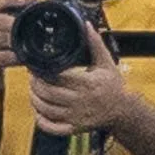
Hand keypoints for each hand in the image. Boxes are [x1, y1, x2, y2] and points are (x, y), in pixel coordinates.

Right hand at [0, 0, 35, 96]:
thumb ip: (12, 15)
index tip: (30, 0)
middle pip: (0, 20)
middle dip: (19, 23)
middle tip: (35, 27)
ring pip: (3, 38)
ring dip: (20, 41)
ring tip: (32, 43)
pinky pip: (4, 56)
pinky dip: (18, 57)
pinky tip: (25, 58)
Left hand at [28, 22, 131, 137]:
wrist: (122, 110)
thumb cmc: (113, 86)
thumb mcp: (107, 63)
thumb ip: (95, 44)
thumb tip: (87, 26)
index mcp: (87, 84)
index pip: (58, 77)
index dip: (42, 71)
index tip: (36, 65)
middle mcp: (80, 101)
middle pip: (48, 93)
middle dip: (35, 84)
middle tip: (32, 77)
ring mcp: (75, 116)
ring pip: (46, 109)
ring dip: (35, 99)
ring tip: (34, 90)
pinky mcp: (73, 128)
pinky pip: (51, 128)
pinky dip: (40, 120)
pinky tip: (39, 110)